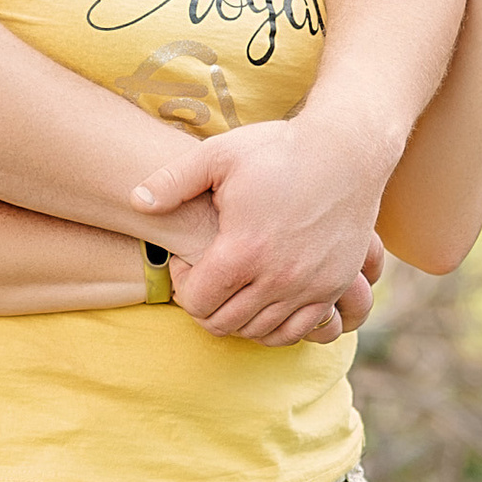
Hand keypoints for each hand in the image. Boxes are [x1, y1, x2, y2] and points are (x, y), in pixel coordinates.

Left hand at [135, 109, 391, 337]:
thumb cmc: (278, 149)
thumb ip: (172, 181)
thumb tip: (134, 201)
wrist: (347, 150)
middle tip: (207, 276)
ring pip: (259, 332)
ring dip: (239, 316)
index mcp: (243, 250)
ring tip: (234, 284)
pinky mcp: (333, 287)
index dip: (183, 285)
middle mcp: (277, 278)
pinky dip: (275, 325)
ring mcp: (310, 287)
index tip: (189, 260)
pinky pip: (298, 331)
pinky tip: (265, 299)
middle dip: (205, 305)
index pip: (196, 301)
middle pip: (224, 323)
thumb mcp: (219, 155)